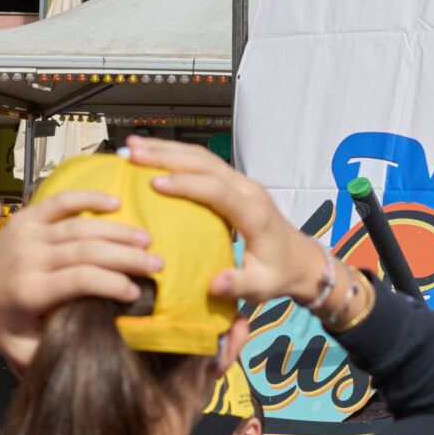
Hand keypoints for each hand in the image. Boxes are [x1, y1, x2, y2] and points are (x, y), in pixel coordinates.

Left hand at [0, 188, 160, 365]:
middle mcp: (30, 259)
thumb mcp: (20, 351)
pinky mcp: (26, 218)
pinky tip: (116, 201)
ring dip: (117, 231)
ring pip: (80, 226)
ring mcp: (27, 234)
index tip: (136, 293)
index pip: (81, 280)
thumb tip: (93, 362)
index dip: (113, 284)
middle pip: (88, 250)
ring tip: (146, 240)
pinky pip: (60, 202)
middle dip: (127, 257)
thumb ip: (52, 357)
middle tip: (157, 265)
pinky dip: (88, 198)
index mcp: (30, 292)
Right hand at [123, 136, 327, 304]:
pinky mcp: (234, 184)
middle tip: (133, 152)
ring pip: (203, 158)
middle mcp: (248, 190)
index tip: (155, 183)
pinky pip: (204, 164)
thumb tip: (214, 283)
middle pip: (206, 164)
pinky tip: (152, 156)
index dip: (186, 185)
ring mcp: (242, 183)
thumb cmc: (279, 274)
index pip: (218, 191)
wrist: (300, 260)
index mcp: (254, 214)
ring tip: (134, 147)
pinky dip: (176, 157)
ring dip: (168, 150)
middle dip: (168, 155)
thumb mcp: (262, 287)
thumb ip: (238, 285)